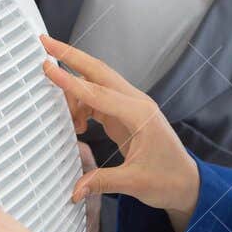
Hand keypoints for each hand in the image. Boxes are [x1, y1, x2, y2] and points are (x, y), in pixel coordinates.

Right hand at [40, 34, 200, 231]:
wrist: (187, 182)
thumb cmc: (168, 179)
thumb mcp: (136, 183)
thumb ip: (102, 182)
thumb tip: (75, 190)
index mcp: (140, 114)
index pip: (99, 94)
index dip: (71, 83)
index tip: (49, 68)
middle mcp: (136, 104)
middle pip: (98, 72)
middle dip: (71, 56)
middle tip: (44, 42)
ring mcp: (131, 107)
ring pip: (96, 85)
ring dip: (74, 90)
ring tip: (59, 111)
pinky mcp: (125, 115)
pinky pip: (98, 100)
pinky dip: (82, 105)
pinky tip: (77, 124)